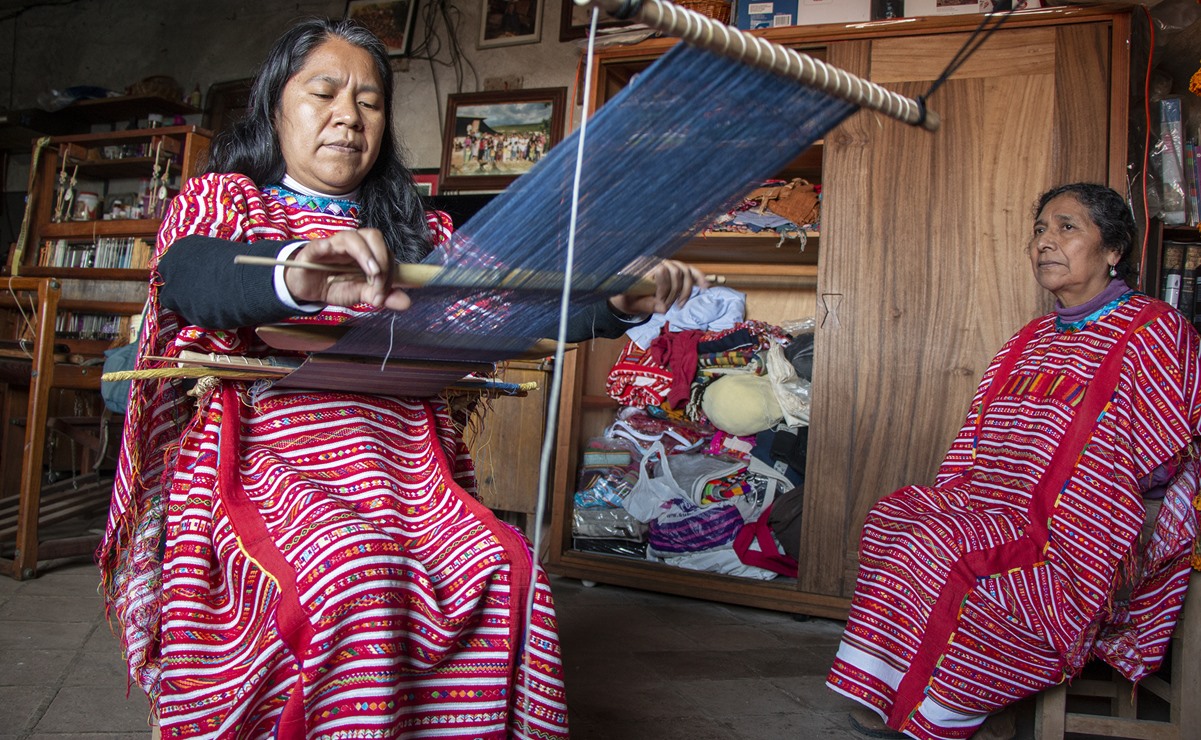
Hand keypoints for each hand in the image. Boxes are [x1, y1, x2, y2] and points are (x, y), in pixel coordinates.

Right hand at [283, 229, 411, 310]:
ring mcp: (334, 244)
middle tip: (379, 281)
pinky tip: (335, 257)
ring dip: (365, 254)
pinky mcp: (315, 249)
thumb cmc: (335, 286)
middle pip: (373, 236)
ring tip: (371, 272)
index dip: (390, 270)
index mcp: (367, 252)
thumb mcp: (360, 294)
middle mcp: (353, 244)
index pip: (385, 252)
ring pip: (352, 237)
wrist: (307, 289)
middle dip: (381, 259)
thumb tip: (406, 302)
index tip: (384, 293)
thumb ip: (381, 296)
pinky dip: (329, 247)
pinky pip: (323, 244)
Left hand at [609, 259, 708, 317]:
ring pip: (685, 271)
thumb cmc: (628, 297)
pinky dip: (699, 278)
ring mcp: (668, 265)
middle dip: (675, 292)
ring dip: (685, 290)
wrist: (627, 295)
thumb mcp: (631, 303)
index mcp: (644, 266)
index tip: (661, 303)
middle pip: (676, 272)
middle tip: (668, 307)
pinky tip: (705, 287)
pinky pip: (690, 271)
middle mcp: (658, 261)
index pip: (662, 269)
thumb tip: (663, 308)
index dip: (664, 288)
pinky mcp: (676, 271)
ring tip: (681, 305)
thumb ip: (646, 305)